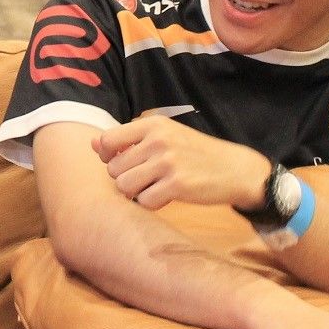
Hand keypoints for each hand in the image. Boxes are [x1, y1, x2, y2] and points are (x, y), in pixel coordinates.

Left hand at [93, 115, 271, 210]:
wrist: (236, 169)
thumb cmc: (195, 153)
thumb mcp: (164, 136)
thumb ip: (128, 140)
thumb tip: (92, 144)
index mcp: (152, 124)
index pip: (107, 141)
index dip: (108, 157)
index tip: (122, 163)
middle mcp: (158, 140)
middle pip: (113, 169)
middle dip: (125, 178)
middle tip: (146, 178)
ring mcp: (167, 162)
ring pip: (124, 187)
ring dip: (136, 192)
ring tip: (154, 187)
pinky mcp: (177, 185)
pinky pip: (144, 201)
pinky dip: (152, 203)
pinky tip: (166, 195)